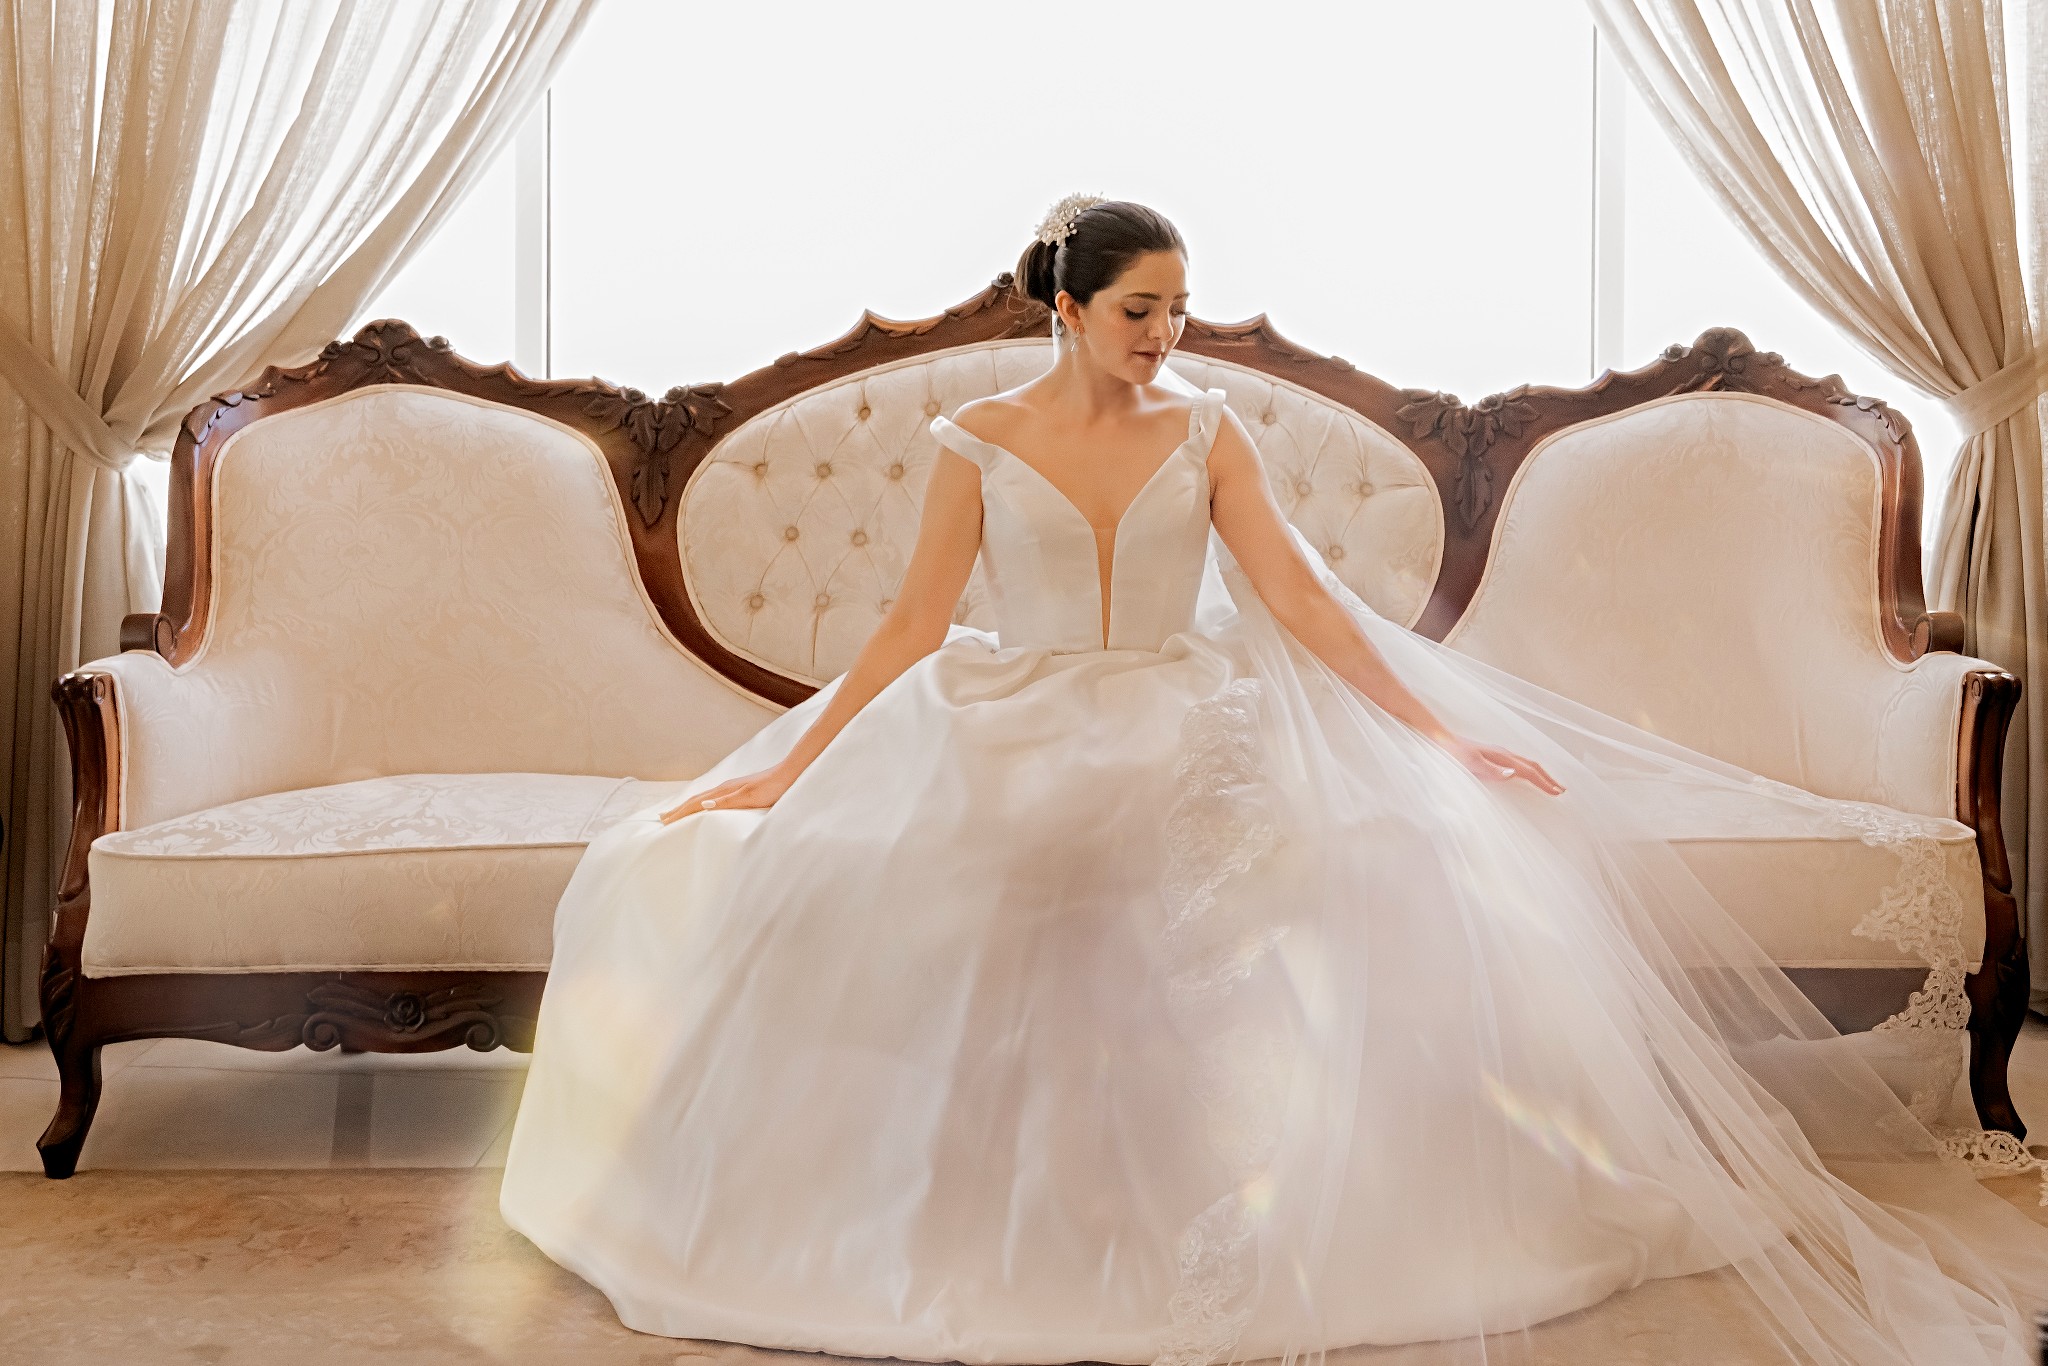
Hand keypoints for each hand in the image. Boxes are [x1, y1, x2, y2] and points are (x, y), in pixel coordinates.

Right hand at [659, 764, 797, 823]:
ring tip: (677, 811)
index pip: (696, 804)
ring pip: (704, 798)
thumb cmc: (772, 787)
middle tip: (662, 818)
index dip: (680, 813)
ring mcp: (732, 788)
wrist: (791, 774)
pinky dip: (702, 804)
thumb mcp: (750, 797)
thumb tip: (703, 805)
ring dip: (688, 806)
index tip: (664, 822)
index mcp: (724, 791)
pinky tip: (706, 806)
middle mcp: (725, 788)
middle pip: (696, 799)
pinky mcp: (740, 790)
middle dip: (679, 809)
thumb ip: (727, 801)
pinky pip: (713, 799)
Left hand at [1438, 735, 1565, 794]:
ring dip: (1541, 774)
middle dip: (1548, 778)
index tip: (1556, 793)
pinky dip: (1529, 771)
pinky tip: (1526, 776)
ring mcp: (1499, 754)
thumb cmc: (1454, 753)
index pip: (1528, 771)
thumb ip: (1491, 769)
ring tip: (1550, 784)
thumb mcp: (1470, 763)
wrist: (1442, 739)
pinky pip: (1519, 763)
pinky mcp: (1494, 756)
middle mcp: (1504, 754)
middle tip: (1561, 791)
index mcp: (1502, 756)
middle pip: (1533, 765)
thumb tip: (1513, 774)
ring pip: (1527, 763)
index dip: (1543, 783)